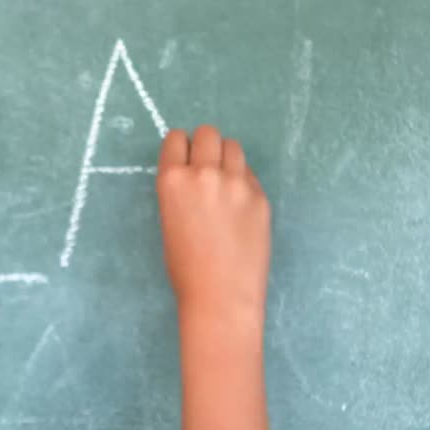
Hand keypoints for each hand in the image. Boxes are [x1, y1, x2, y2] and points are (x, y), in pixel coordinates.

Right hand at [156, 126, 271, 321]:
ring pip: (233, 147)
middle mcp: (204, 174)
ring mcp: (237, 183)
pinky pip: (250, 174)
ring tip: (225, 186)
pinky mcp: (260, 196)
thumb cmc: (186, 269)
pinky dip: (244, 182)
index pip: (176, 139)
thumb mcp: (170, 222)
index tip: (185, 160)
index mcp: (173, 181)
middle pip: (208, 133)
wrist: (221, 296)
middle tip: (206, 170)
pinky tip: (239, 208)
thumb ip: (182, 192)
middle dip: (205, 146)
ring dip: (226, 158)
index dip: (181, 148)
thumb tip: (195, 175)